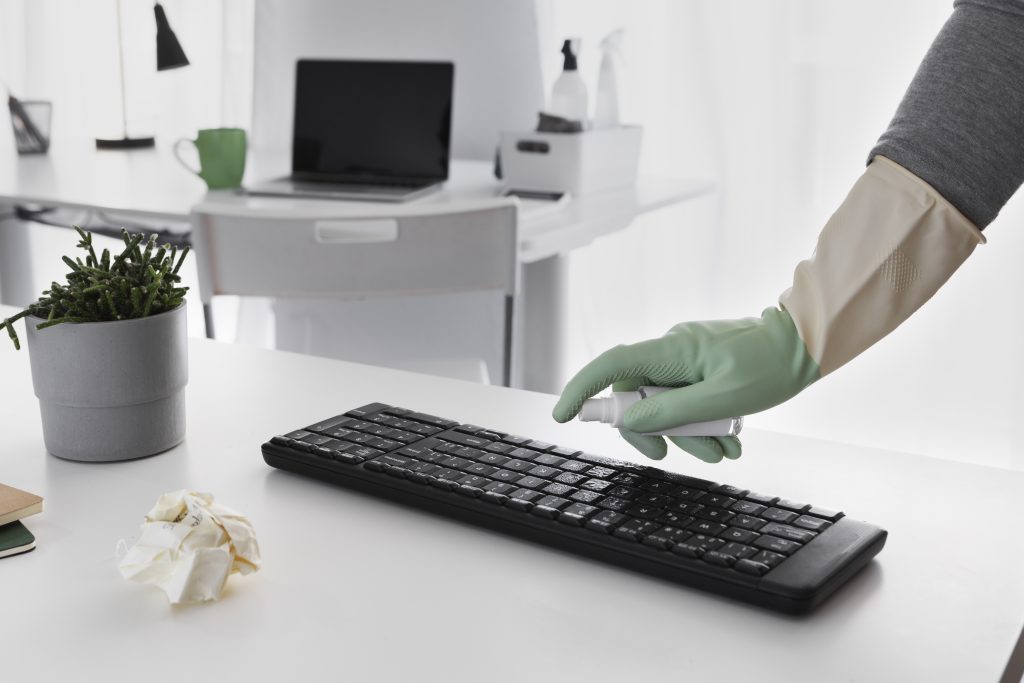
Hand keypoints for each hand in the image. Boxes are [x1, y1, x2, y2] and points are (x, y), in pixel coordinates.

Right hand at [552, 307, 818, 462]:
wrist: (805, 343)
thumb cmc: (772, 365)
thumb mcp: (724, 398)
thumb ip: (674, 411)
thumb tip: (635, 420)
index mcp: (671, 351)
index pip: (610, 366)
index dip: (582, 389)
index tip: (564, 414)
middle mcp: (672, 351)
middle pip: (637, 396)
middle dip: (654, 431)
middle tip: (674, 455)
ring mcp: (687, 359)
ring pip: (665, 403)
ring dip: (688, 433)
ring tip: (723, 453)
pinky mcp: (701, 367)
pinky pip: (686, 398)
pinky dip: (702, 423)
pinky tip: (729, 439)